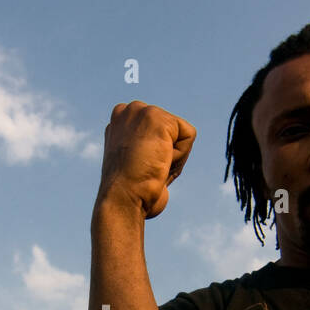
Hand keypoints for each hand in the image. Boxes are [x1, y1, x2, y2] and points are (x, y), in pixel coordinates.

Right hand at [98, 102, 195, 218]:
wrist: (122, 198)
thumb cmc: (131, 193)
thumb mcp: (135, 166)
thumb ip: (146, 150)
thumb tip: (164, 153)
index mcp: (120, 123)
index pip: (160, 132)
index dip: (157, 155)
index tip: (139, 169)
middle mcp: (128, 111)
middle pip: (172, 130)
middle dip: (168, 153)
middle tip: (147, 169)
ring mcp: (140, 111)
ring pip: (181, 133)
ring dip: (175, 157)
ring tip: (152, 166)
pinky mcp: (155, 116)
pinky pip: (188, 135)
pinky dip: (181, 155)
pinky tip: (159, 162)